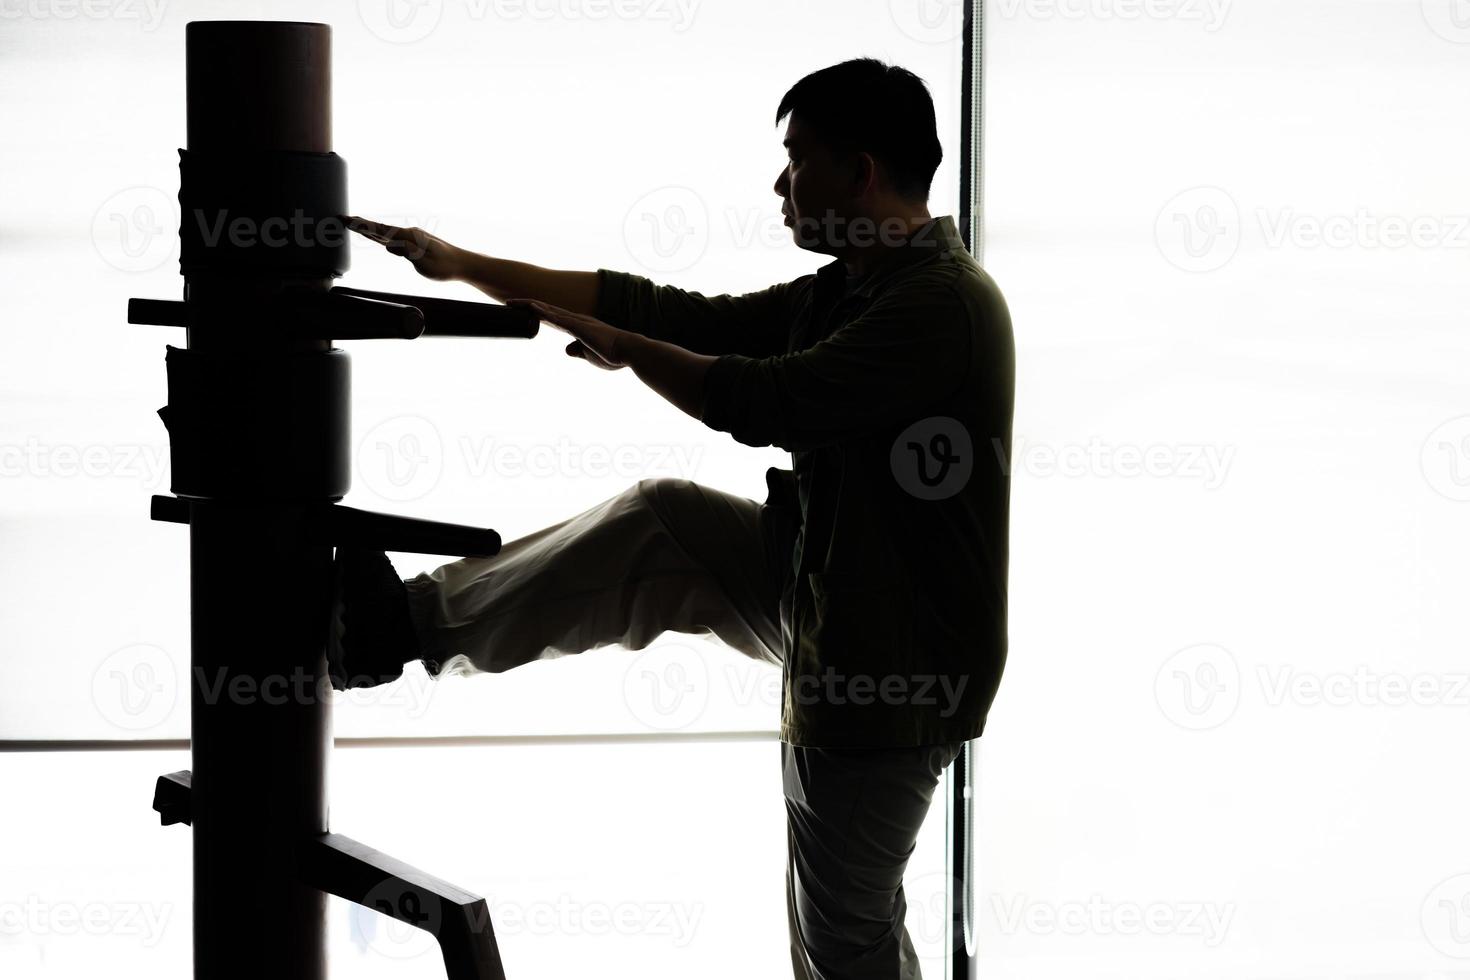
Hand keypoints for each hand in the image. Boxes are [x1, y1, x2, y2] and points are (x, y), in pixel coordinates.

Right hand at [345, 216, 463, 281]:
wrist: (463, 264)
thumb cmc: (445, 267)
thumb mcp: (425, 263)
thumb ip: (407, 253)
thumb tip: (389, 245)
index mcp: (409, 238)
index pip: (380, 230)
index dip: (361, 226)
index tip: (346, 219)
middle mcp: (409, 234)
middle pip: (380, 229)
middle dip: (360, 225)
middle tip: (341, 218)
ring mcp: (412, 238)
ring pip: (386, 233)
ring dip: (369, 229)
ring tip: (354, 225)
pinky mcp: (415, 244)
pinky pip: (394, 239)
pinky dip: (381, 236)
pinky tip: (377, 236)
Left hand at [507, 299, 628, 369]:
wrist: (628, 352)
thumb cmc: (613, 355)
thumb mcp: (590, 356)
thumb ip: (578, 351)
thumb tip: (566, 350)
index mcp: (577, 327)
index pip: (552, 318)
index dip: (536, 314)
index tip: (521, 313)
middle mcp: (575, 320)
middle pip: (545, 310)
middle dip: (526, 306)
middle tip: (508, 304)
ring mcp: (575, 321)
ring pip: (547, 310)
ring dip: (528, 306)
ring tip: (511, 303)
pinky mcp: (578, 326)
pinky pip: (556, 317)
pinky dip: (542, 311)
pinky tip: (530, 307)